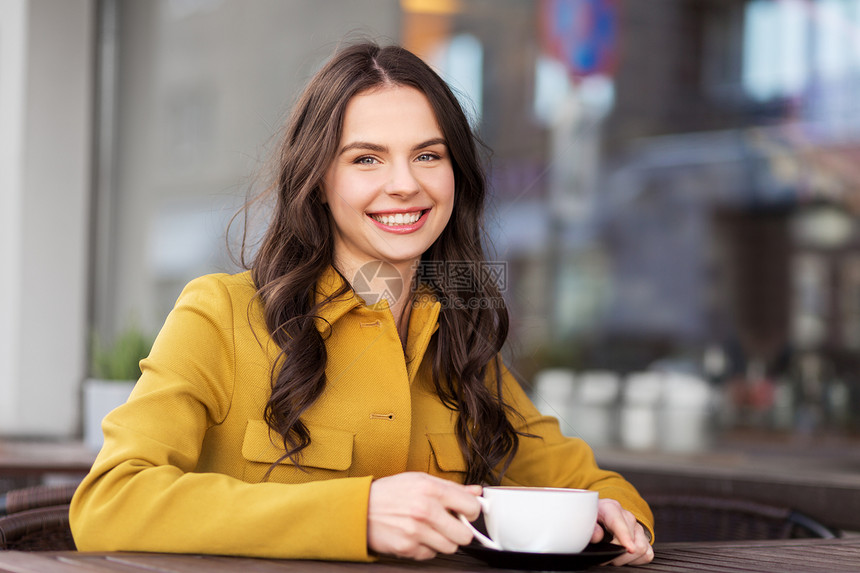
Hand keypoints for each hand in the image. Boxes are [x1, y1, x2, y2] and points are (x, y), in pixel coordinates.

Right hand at [367, 472, 481, 559]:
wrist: (359, 508)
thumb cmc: (390, 493)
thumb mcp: (420, 480)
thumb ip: (451, 487)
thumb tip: (476, 492)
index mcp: (431, 489)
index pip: (471, 507)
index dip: (471, 512)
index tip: (466, 513)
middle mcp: (425, 510)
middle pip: (464, 535)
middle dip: (459, 531)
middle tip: (449, 525)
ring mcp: (416, 531)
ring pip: (450, 547)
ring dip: (443, 541)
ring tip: (430, 530)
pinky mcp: (407, 547)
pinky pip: (430, 555)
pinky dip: (426, 548)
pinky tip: (416, 536)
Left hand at [590, 498, 653, 565]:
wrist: (599, 514)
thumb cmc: (591, 518)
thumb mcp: (585, 519)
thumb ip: (590, 527)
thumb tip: (598, 536)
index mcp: (611, 508)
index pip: (619, 523)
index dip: (625, 536)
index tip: (629, 548)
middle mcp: (627, 516)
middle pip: (633, 540)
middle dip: (619, 554)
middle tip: (606, 558)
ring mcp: (637, 527)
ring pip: (642, 548)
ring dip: (628, 558)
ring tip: (614, 558)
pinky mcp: (643, 537)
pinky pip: (647, 554)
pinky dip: (636, 560)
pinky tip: (624, 558)